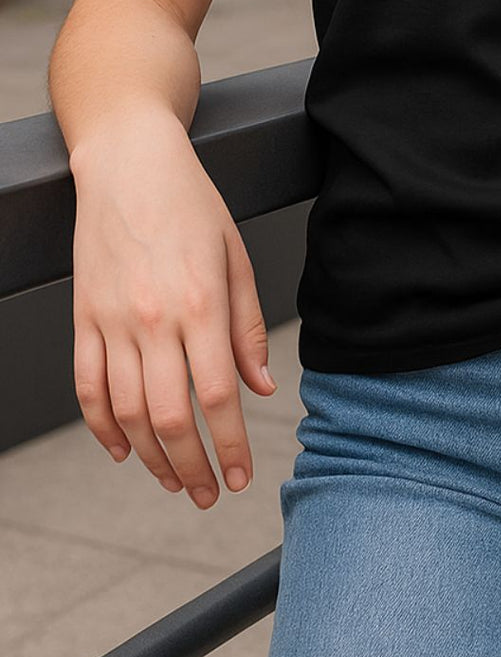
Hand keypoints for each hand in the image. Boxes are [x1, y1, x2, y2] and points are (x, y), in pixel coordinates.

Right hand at [69, 106, 277, 508]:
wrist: (128, 162)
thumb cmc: (189, 202)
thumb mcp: (236, 255)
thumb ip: (248, 326)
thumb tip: (261, 388)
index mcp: (200, 301)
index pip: (219, 395)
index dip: (230, 445)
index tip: (240, 477)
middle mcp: (153, 317)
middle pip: (170, 416)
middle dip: (191, 467)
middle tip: (206, 494)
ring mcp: (112, 320)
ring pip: (127, 412)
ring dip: (150, 457)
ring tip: (171, 480)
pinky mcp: (83, 317)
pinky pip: (88, 386)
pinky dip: (102, 427)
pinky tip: (123, 448)